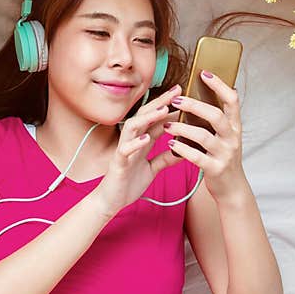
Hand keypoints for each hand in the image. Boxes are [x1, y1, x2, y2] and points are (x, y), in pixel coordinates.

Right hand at [93, 84, 185, 218]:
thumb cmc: (128, 184)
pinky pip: (125, 150)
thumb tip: (183, 150)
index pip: (155, 119)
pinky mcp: (118, 163)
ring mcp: (124, 150)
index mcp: (141, 141)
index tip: (184, 95)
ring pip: (133, 127)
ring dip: (148, 118)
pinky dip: (135, 143)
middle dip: (160, 103)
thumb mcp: (152, 169)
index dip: (169, 107)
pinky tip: (146, 138)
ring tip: (163, 110)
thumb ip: (165, 158)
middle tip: (176, 91)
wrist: (110, 201)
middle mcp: (132, 141)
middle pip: (144, 116)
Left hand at [164, 70, 245, 198]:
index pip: (232, 100)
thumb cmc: (223, 157)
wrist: (231, 188)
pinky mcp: (215, 169)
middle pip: (216, 116)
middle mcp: (233, 138)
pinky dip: (182, 149)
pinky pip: (197, 157)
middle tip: (176, 100)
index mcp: (235, 126)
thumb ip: (217, 119)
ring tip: (166, 124)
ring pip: (203, 136)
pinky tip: (171, 144)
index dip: (219, 85)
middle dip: (194, 105)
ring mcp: (225, 154)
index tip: (204, 73)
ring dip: (182, 128)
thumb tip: (204, 93)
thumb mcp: (225, 136)